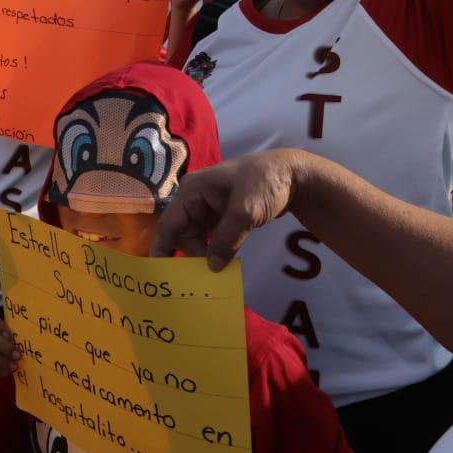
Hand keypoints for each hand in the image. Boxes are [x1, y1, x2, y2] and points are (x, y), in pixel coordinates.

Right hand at [150, 149, 305, 269]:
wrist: (295, 175)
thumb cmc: (265, 183)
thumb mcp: (245, 210)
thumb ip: (226, 238)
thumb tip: (211, 267)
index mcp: (192, 191)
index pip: (169, 224)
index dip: (161, 249)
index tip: (158, 273)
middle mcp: (195, 199)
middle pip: (182, 234)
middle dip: (190, 255)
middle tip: (203, 278)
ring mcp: (209, 208)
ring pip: (197, 239)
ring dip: (204, 255)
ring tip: (212, 276)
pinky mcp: (222, 217)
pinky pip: (211, 238)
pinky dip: (215, 251)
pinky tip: (222, 265)